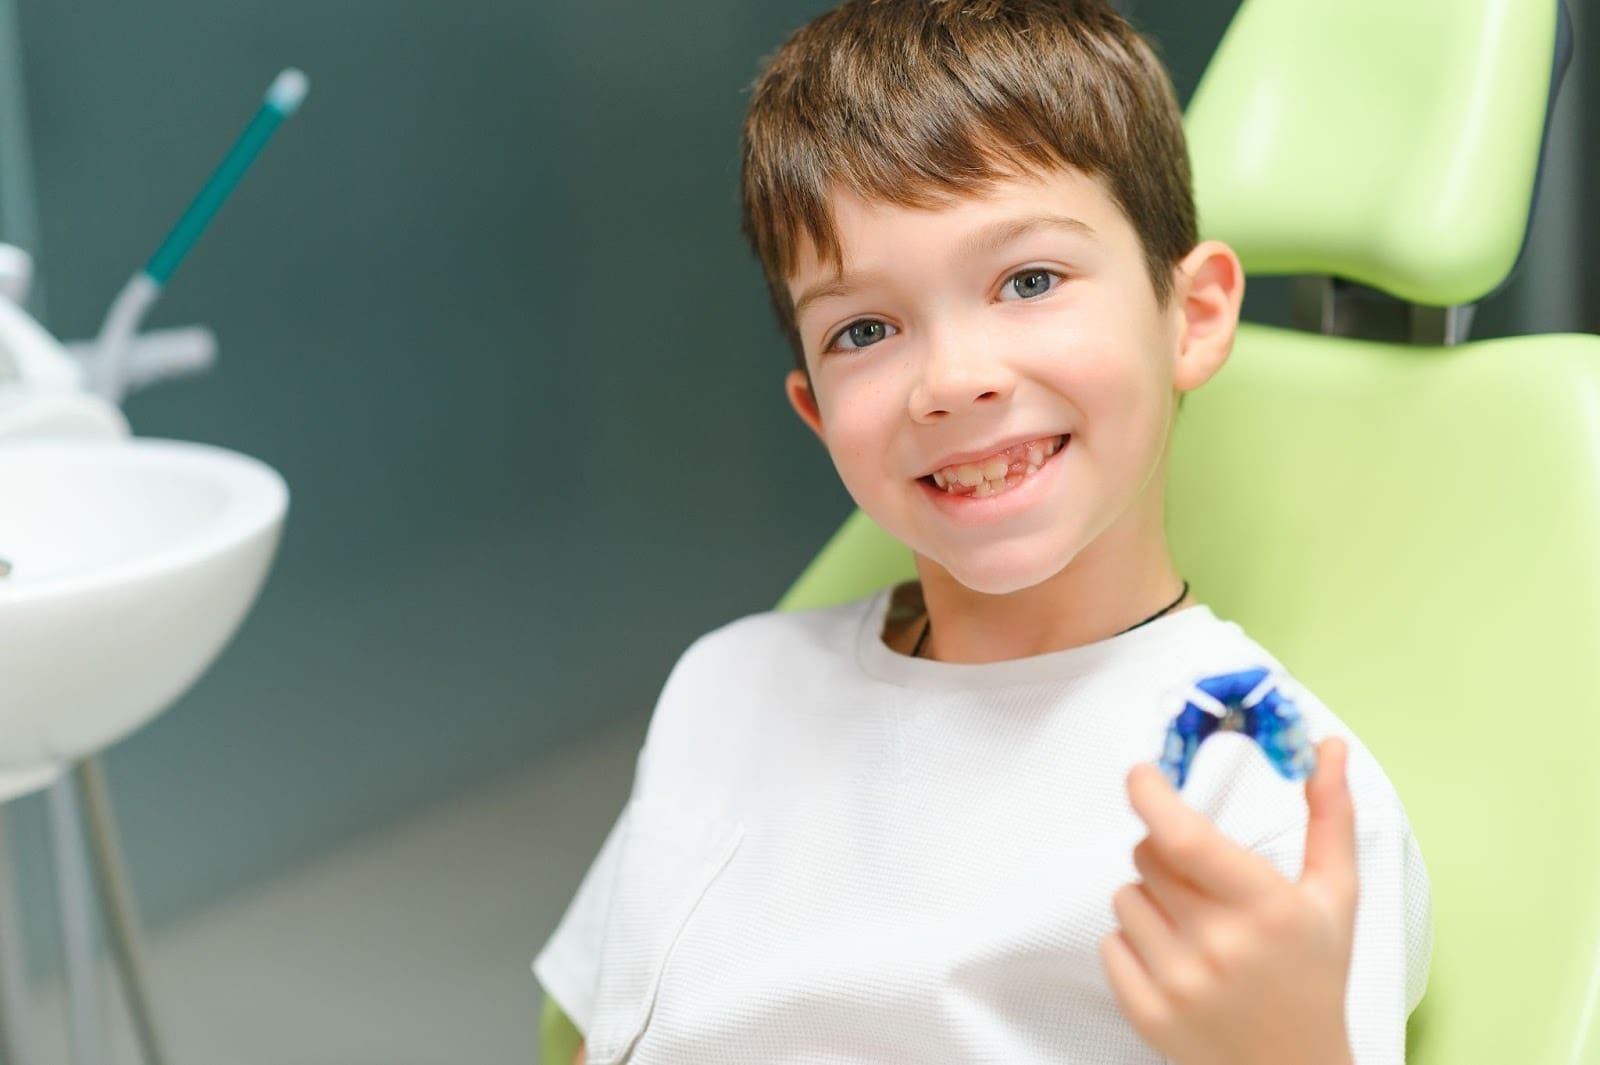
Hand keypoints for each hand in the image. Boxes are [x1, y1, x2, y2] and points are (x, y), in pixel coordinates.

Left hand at [1100, 737, 1357, 1064]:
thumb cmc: (1316, 976)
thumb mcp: (1336, 896)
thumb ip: (1330, 816)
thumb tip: (1327, 746)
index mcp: (1268, 908)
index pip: (1184, 837)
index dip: (1151, 796)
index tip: (1141, 774)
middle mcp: (1220, 946)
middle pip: (1148, 855)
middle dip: (1167, 853)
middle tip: (1202, 881)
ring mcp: (1180, 984)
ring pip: (1125, 896)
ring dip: (1151, 900)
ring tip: (1197, 930)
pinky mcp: (1147, 1013)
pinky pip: (1110, 942)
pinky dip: (1134, 944)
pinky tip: (1177, 962)